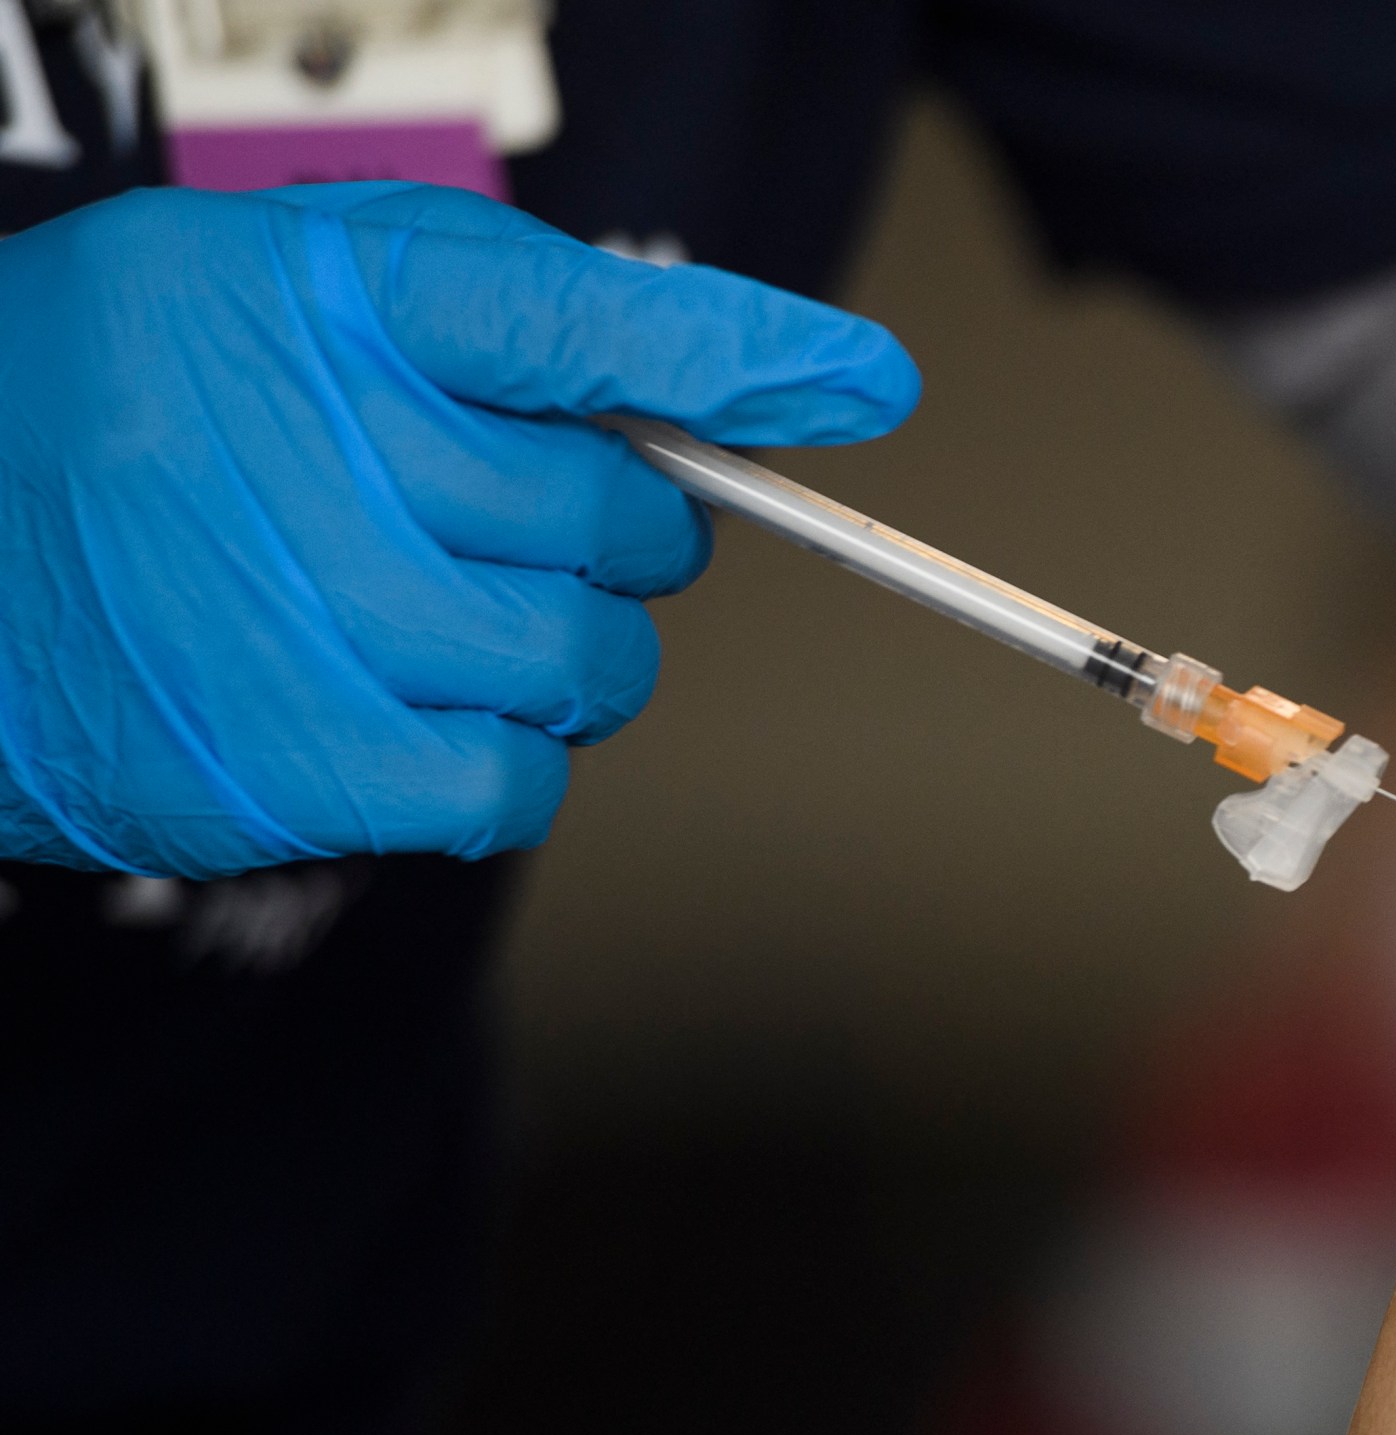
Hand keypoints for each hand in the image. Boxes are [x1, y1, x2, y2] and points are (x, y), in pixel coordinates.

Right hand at [0, 182, 919, 876]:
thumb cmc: (131, 407)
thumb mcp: (290, 288)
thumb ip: (508, 319)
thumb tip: (751, 385)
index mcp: (317, 294)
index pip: (580, 321)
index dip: (740, 355)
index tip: (865, 387)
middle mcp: (312, 443)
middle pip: (616, 521)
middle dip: (623, 535)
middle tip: (531, 529)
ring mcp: (299, 615)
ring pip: (584, 666)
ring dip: (570, 657)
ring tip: (451, 619)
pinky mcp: (287, 764)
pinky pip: (513, 787)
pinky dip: (505, 761)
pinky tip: (421, 713)